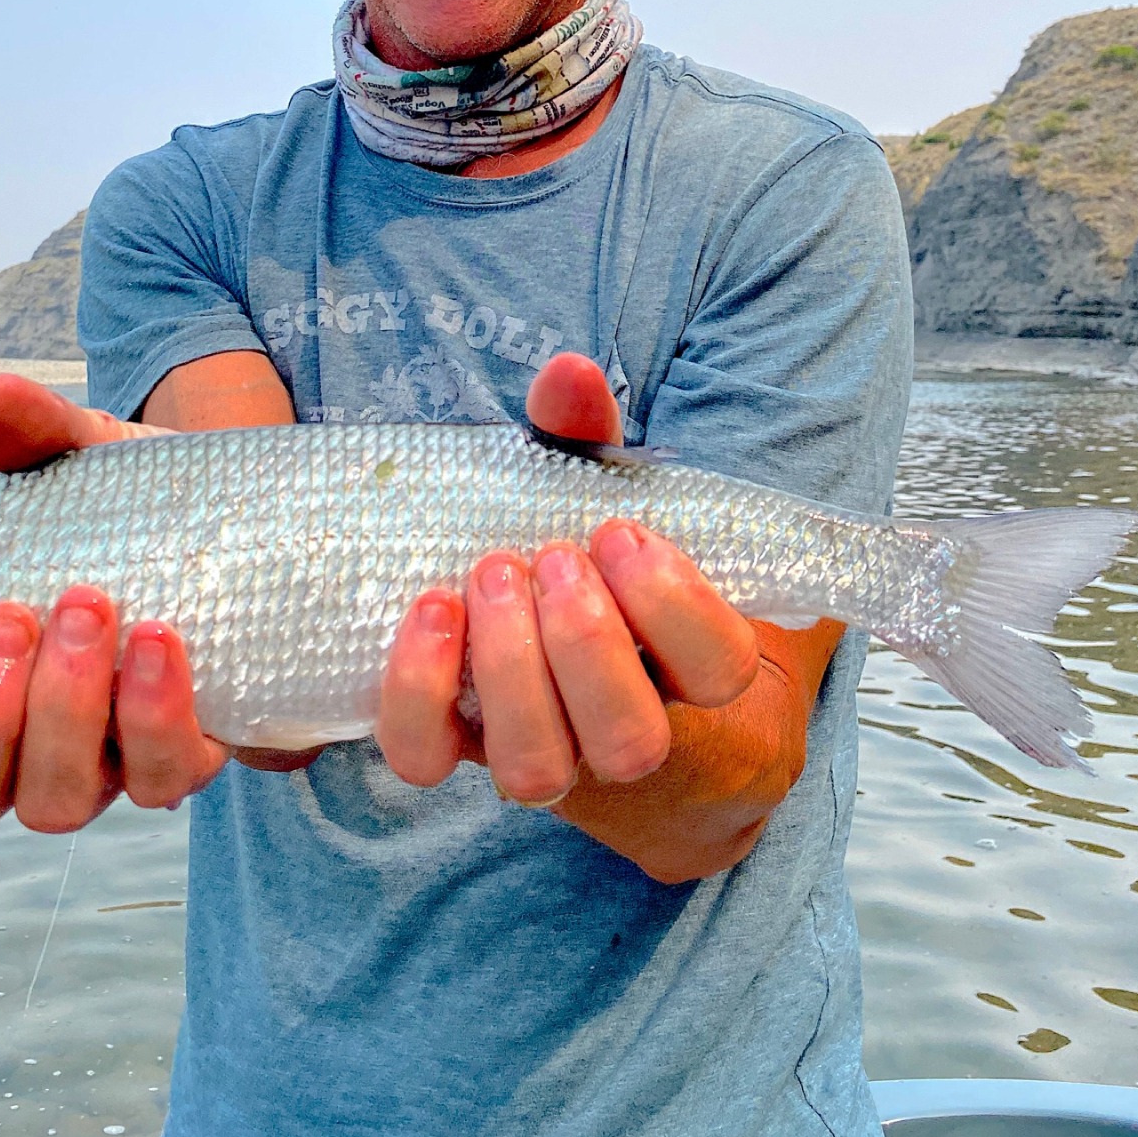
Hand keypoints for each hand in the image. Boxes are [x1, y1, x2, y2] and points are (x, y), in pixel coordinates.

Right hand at [0, 374, 228, 835]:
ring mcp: (100, 768)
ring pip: (54, 801)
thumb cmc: (123, 509)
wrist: (243, 521)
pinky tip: (160, 639)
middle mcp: (18, 752)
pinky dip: (154, 714)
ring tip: (88, 604)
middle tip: (7, 617)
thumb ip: (29, 437)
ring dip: (62, 709)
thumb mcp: (76, 463)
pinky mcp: (183, 759)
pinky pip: (162, 775)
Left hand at [375, 353, 759, 809]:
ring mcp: (537, 752)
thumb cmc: (584, 565)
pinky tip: (430, 611)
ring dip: (512, 669)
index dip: (674, 605)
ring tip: (492, 574)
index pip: (718, 670)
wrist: (529, 649)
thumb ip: (589, 438)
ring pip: (536, 766)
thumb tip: (568, 371)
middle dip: (587, 641)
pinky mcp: (451, 747)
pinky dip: (419, 690)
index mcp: (685, 672)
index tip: (621, 531)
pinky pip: (426, 756)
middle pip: (628, 739)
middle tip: (554, 556)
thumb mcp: (598, 497)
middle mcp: (619, 732)